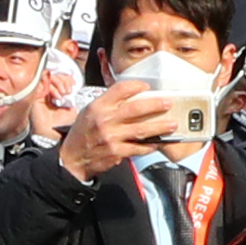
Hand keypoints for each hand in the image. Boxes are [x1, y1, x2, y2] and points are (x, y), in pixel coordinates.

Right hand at [54, 74, 187, 182]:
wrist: (73, 158)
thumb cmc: (83, 133)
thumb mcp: (89, 112)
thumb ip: (108, 104)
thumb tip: (132, 97)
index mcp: (98, 106)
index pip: (120, 89)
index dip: (136, 86)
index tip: (147, 87)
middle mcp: (105, 120)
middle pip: (136, 109)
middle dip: (155, 105)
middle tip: (168, 103)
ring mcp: (112, 137)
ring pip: (141, 130)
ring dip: (160, 127)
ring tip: (172, 124)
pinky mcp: (117, 152)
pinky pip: (138, 148)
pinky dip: (150, 146)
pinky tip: (158, 143)